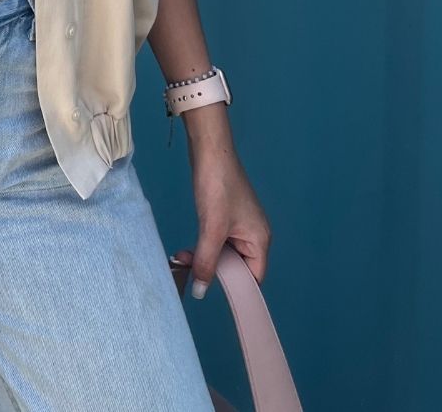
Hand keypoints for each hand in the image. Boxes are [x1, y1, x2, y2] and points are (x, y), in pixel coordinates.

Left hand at [171, 137, 271, 298]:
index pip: (253, 278)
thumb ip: (206, 262)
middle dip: (213, 271)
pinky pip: (216, 240)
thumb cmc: (217, 185)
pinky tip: (186, 249)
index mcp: (260, 239)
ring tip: (182, 258)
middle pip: (237, 267)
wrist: (209, 149)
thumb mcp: (211, 228)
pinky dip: (202, 246)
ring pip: (223, 254)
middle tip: (188, 270)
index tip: (211, 292)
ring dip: (204, 258)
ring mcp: (239, 224)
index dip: (235, 288)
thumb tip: (200, 292)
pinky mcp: (226, 215)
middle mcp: (254, 234)